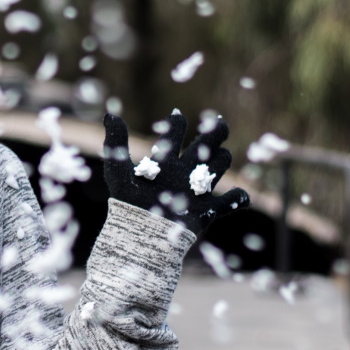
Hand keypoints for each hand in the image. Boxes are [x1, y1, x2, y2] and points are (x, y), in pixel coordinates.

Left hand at [102, 111, 249, 234]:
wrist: (139, 235)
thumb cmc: (126, 203)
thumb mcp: (118, 169)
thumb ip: (116, 142)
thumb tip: (110, 114)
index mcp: (163, 162)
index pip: (174, 135)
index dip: (177, 124)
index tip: (176, 116)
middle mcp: (182, 172)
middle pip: (205, 145)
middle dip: (214, 133)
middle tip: (219, 122)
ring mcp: (197, 190)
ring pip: (221, 165)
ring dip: (223, 159)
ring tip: (220, 155)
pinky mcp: (208, 211)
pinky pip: (233, 201)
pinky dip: (239, 197)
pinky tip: (237, 195)